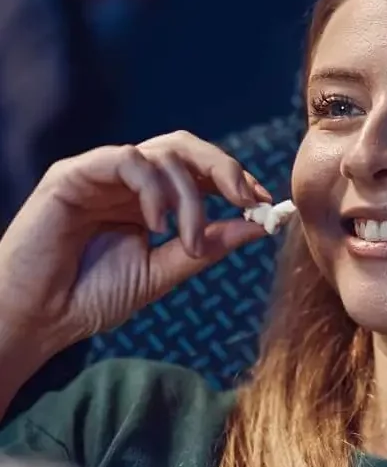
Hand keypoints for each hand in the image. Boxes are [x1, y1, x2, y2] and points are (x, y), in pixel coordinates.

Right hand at [0, 132, 275, 360]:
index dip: (236, 180)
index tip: (267, 204)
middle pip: (187, 148)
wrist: (39, 318)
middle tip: (249, 200)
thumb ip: (208, 246)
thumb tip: (258, 226)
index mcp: (148, 200)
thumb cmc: (91, 298)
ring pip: (164, 154)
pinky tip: (154, 224)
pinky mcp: (72, 174)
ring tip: (187, 239)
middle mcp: (127, 181)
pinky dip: (153, 188)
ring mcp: (99, 174)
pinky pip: (127, 159)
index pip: (200, 172)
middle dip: (227, 169)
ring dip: (190, 197)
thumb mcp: (163, 272)